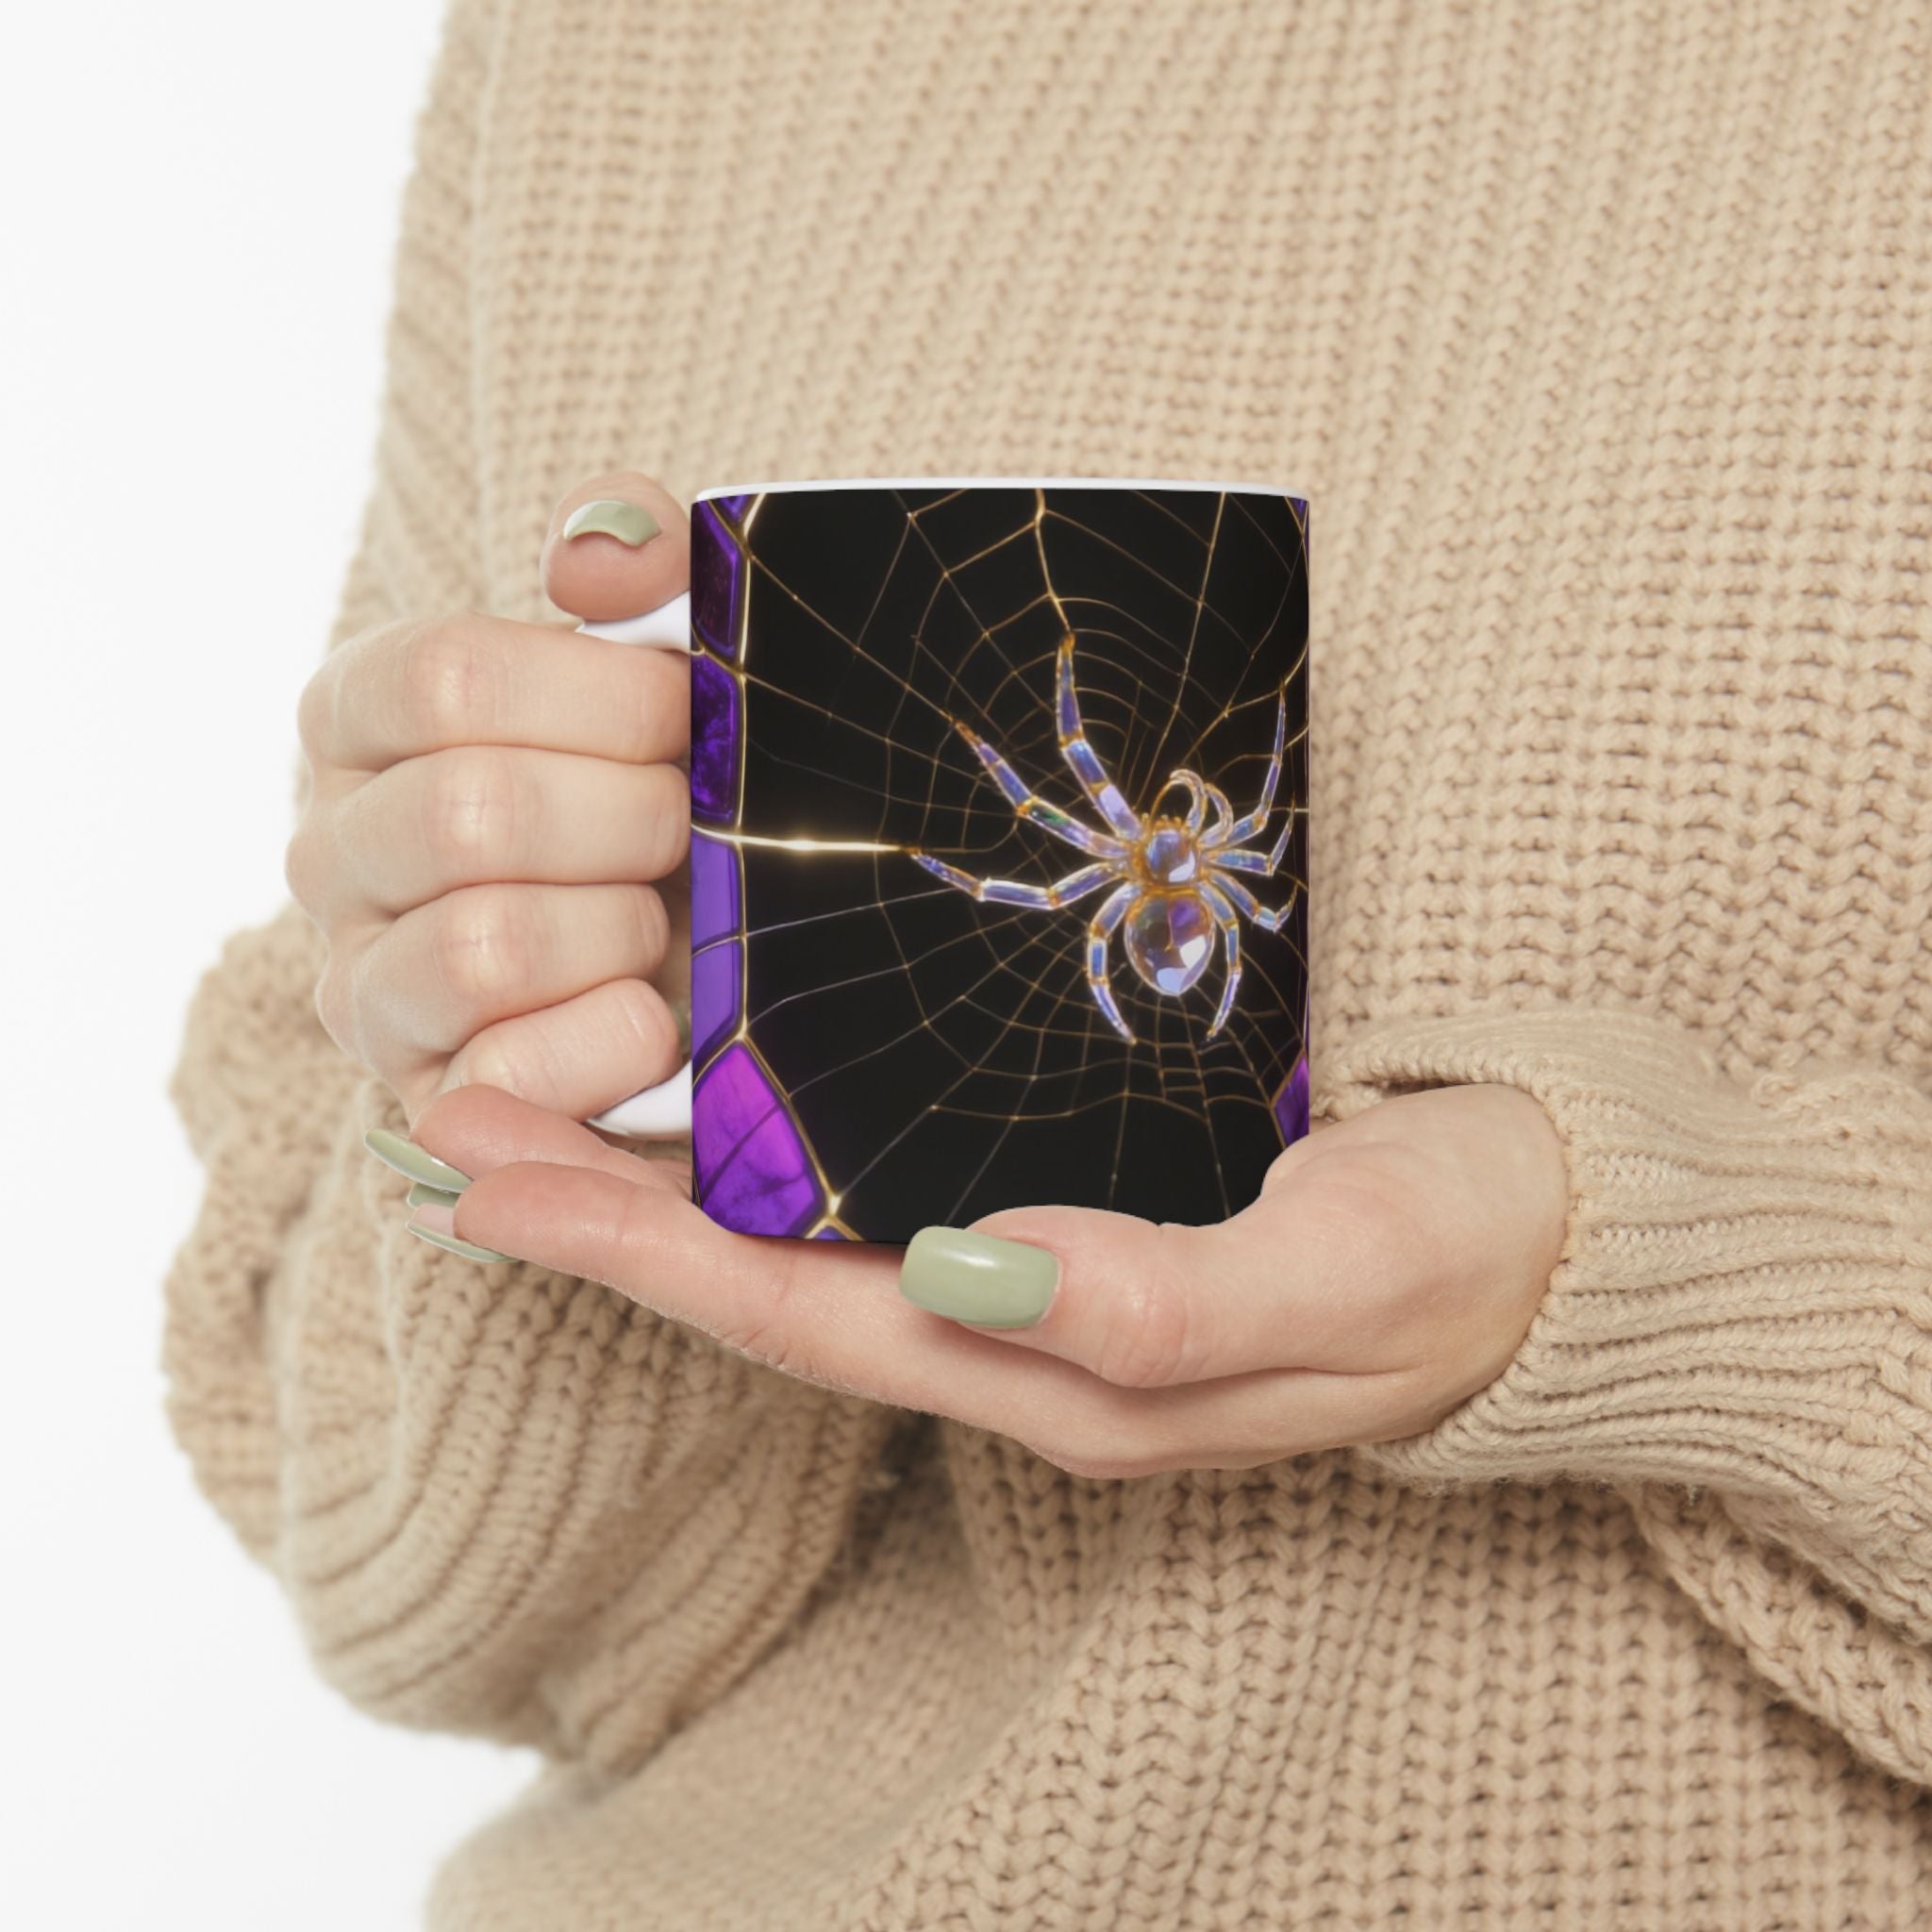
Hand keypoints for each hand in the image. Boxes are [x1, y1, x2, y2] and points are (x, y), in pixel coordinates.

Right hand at [287, 472, 691, 1124]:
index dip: (599, 697)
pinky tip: (658, 1014)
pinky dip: (613, 1039)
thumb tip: (595, 558)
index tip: (686, 714)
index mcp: (362, 718)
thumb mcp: (665, 655)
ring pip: (482, 946)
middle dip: (632, 820)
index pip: (442, 678)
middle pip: (469, 814)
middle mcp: (332, 851)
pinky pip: (506, 1075)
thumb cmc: (671, 784)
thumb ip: (637, 563)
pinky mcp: (426, 1100)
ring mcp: (365, 986)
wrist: (711, 949)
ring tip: (666, 920)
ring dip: (621, 928)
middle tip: (695, 827)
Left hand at [395, 1079, 1569, 1475]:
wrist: (1553, 1239)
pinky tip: (728, 1095)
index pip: (805, 1317)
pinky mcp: (1074, 1207)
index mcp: (1061, 1368)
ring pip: (812, 1240)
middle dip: (603, 1215)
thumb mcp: (1340, 1276)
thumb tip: (976, 1276)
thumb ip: (1166, 1298)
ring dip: (667, 1180)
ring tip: (536, 1103)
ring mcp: (1039, 1277)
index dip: (640, 1254)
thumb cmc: (1457, 1257)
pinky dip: (779, 1149)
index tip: (489, 1180)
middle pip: (770, 1283)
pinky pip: (886, 1191)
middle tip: (448, 1124)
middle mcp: (1021, 1334)